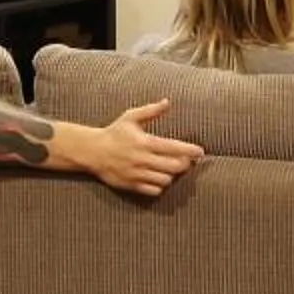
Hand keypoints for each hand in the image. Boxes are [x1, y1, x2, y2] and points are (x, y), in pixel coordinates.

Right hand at [85, 100, 204, 197]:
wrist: (92, 152)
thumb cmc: (114, 133)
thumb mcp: (131, 117)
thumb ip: (151, 111)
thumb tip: (167, 102)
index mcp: (144, 142)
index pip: (173, 148)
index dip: (190, 151)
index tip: (200, 152)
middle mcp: (142, 160)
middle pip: (174, 167)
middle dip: (184, 164)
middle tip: (187, 160)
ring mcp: (137, 174)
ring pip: (165, 180)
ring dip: (172, 175)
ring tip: (172, 168)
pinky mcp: (132, 185)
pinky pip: (154, 191)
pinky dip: (160, 186)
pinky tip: (159, 177)